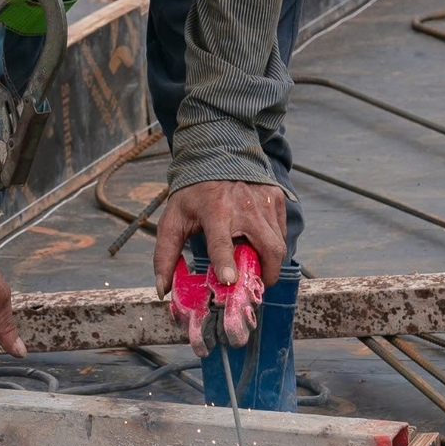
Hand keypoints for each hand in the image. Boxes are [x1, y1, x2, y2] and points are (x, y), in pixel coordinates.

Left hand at [153, 179, 286, 295]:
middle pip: (267, 248)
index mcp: (215, 210)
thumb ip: (165, 255)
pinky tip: (259, 243)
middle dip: (267, 274)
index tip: (230, 279)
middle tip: (256, 285)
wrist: (216, 156)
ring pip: (279, 244)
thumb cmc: (193, 193)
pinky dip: (274, 244)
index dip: (225, 262)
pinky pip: (282, 231)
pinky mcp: (277, 198)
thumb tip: (162, 290)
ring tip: (255, 264)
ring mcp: (265, 201)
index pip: (221, 242)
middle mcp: (244, 206)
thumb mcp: (173, 220)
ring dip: (270, 261)